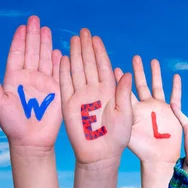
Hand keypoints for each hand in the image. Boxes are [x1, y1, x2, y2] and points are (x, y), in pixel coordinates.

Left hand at [0, 15, 62, 148]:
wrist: (31, 141)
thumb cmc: (12, 125)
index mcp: (13, 78)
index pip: (17, 54)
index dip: (19, 40)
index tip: (22, 27)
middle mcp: (28, 77)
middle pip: (31, 52)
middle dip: (33, 35)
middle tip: (35, 19)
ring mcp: (43, 83)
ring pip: (44, 58)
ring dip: (45, 44)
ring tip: (46, 29)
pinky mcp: (56, 90)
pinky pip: (57, 72)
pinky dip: (58, 60)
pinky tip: (58, 50)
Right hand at [60, 29, 132, 164]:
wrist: (101, 155)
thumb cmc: (117, 137)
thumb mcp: (125, 114)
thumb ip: (124, 94)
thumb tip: (125, 73)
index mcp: (109, 91)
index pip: (103, 66)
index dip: (99, 52)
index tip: (96, 38)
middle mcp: (94, 90)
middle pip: (89, 64)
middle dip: (86, 48)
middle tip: (83, 31)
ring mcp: (80, 97)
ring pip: (77, 71)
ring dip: (75, 55)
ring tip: (73, 39)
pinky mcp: (68, 105)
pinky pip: (65, 85)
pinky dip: (63, 72)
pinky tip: (62, 58)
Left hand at [113, 57, 181, 163]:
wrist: (157, 157)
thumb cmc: (141, 147)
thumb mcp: (129, 127)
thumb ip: (125, 110)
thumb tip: (117, 92)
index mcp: (134, 109)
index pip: (125, 90)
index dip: (122, 79)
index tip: (117, 66)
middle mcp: (146, 106)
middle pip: (142, 83)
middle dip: (139, 70)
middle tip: (136, 57)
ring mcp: (159, 108)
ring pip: (157, 86)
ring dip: (156, 74)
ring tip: (154, 61)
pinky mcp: (171, 112)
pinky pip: (175, 96)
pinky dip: (176, 87)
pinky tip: (176, 77)